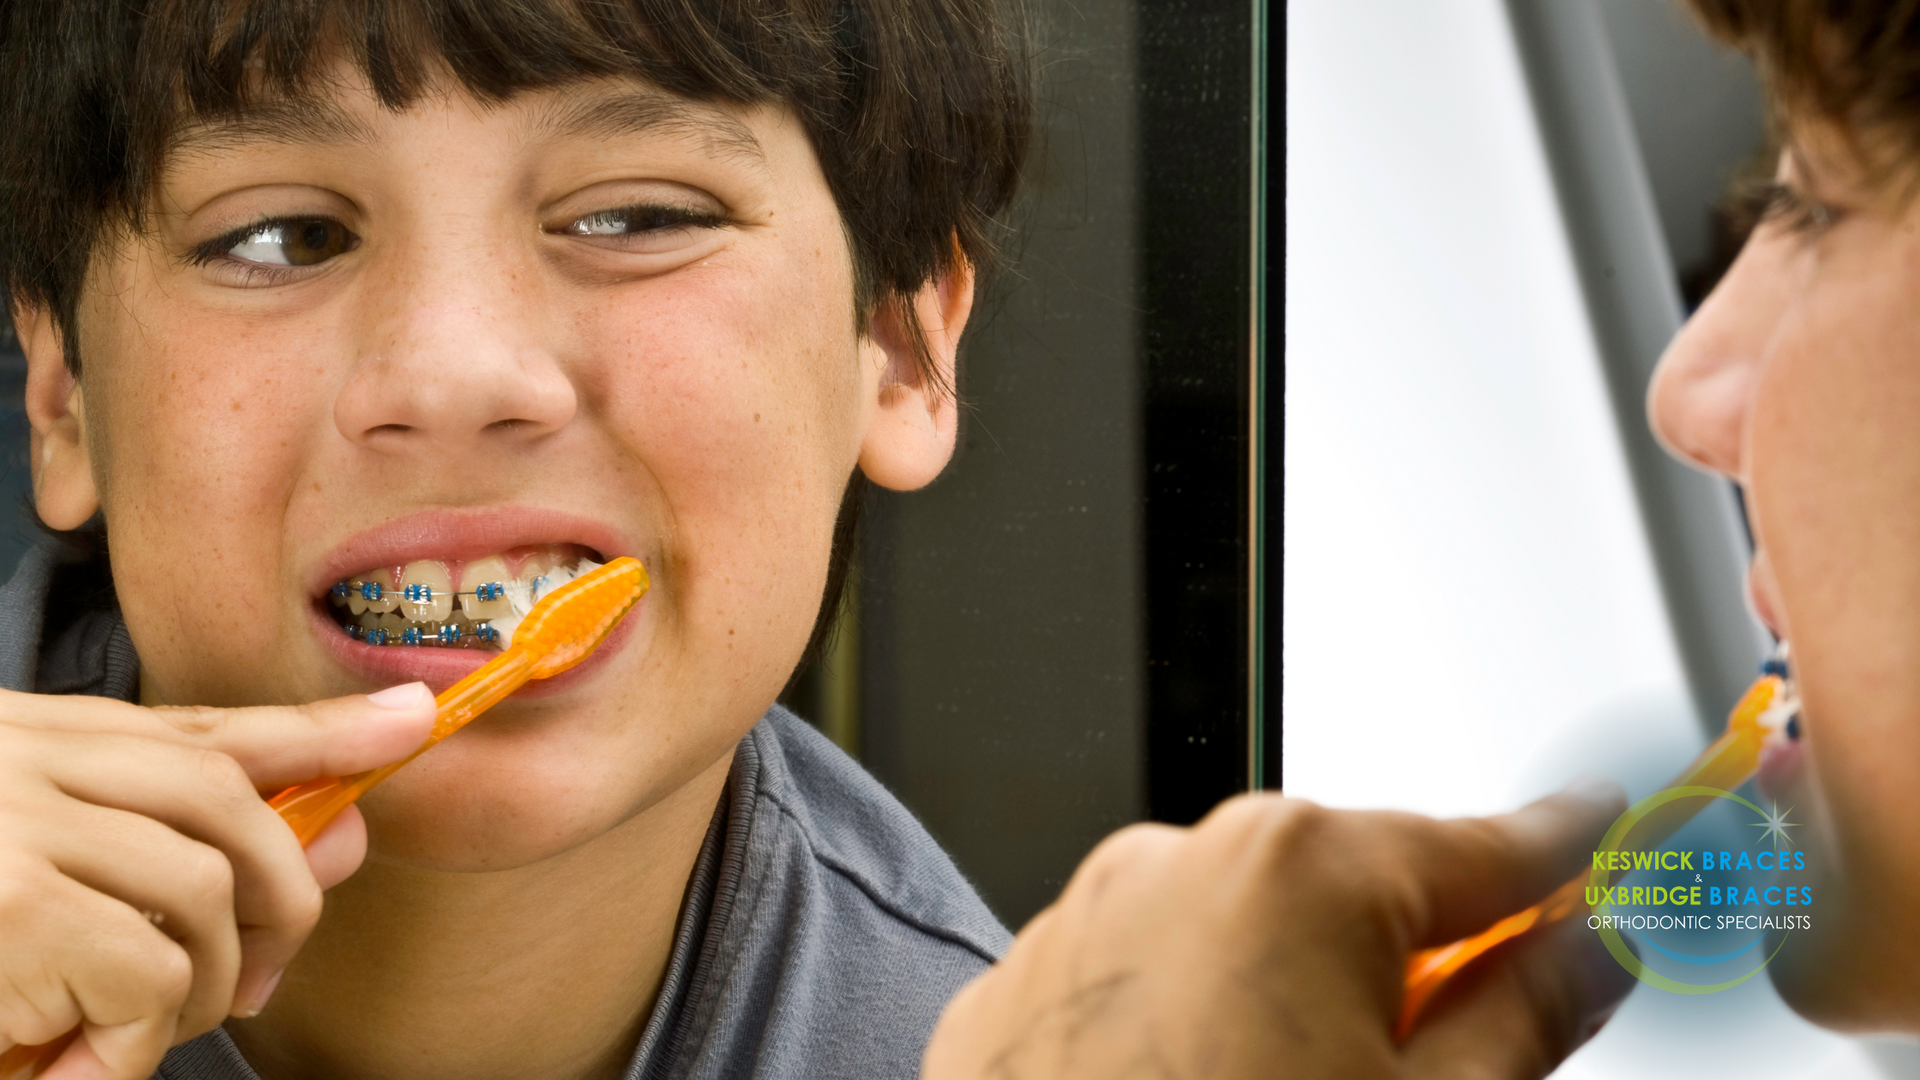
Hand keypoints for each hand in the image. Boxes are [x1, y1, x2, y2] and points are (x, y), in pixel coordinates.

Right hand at [0, 684, 435, 1078]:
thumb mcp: (51, 881)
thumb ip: (177, 853)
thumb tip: (342, 838)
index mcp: (30, 742)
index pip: (200, 727)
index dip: (317, 732)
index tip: (410, 722)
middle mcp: (24, 759)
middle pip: (225, 796)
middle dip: (278, 894)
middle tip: (255, 987)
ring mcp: (17, 824)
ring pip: (208, 891)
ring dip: (199, 989)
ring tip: (121, 1038)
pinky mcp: (16, 909)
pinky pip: (155, 974)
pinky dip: (137, 1041)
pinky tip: (72, 1063)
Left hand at [924, 783, 1632, 1079]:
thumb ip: (1526, 1015)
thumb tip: (1588, 953)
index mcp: (1302, 871)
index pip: (1488, 848)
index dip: (1567, 856)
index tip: (1605, 842)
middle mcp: (1177, 865)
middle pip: (1351, 895)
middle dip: (1405, 964)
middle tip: (1425, 1067)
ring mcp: (1081, 926)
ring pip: (1237, 941)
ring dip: (1286, 1001)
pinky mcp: (1016, 999)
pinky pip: (1137, 987)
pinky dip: (1186, 1034)